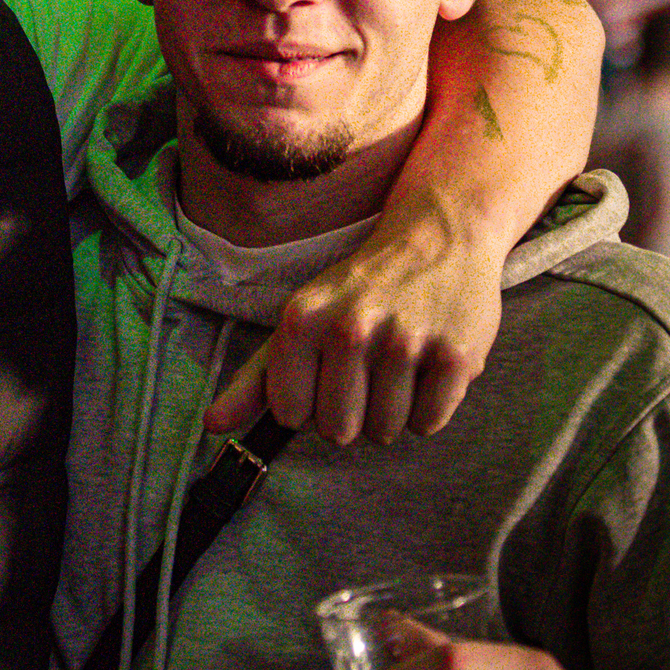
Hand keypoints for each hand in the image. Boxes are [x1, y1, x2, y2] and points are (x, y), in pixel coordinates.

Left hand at [205, 212, 501, 443]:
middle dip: (352, 411)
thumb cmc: (360, 289)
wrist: (437, 237)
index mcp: (302, 320)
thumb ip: (254, 379)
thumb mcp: (300, 319)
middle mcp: (350, 329)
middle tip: (366, 367)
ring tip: (397, 362)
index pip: (290, 415)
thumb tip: (214, 426)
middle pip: (338, 432)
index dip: (309, 403)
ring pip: (385, 432)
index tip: (325, 371)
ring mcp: (405, 343)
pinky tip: (426, 363)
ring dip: (391, 409)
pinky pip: (427, 424)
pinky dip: (427, 407)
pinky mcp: (455, 357)